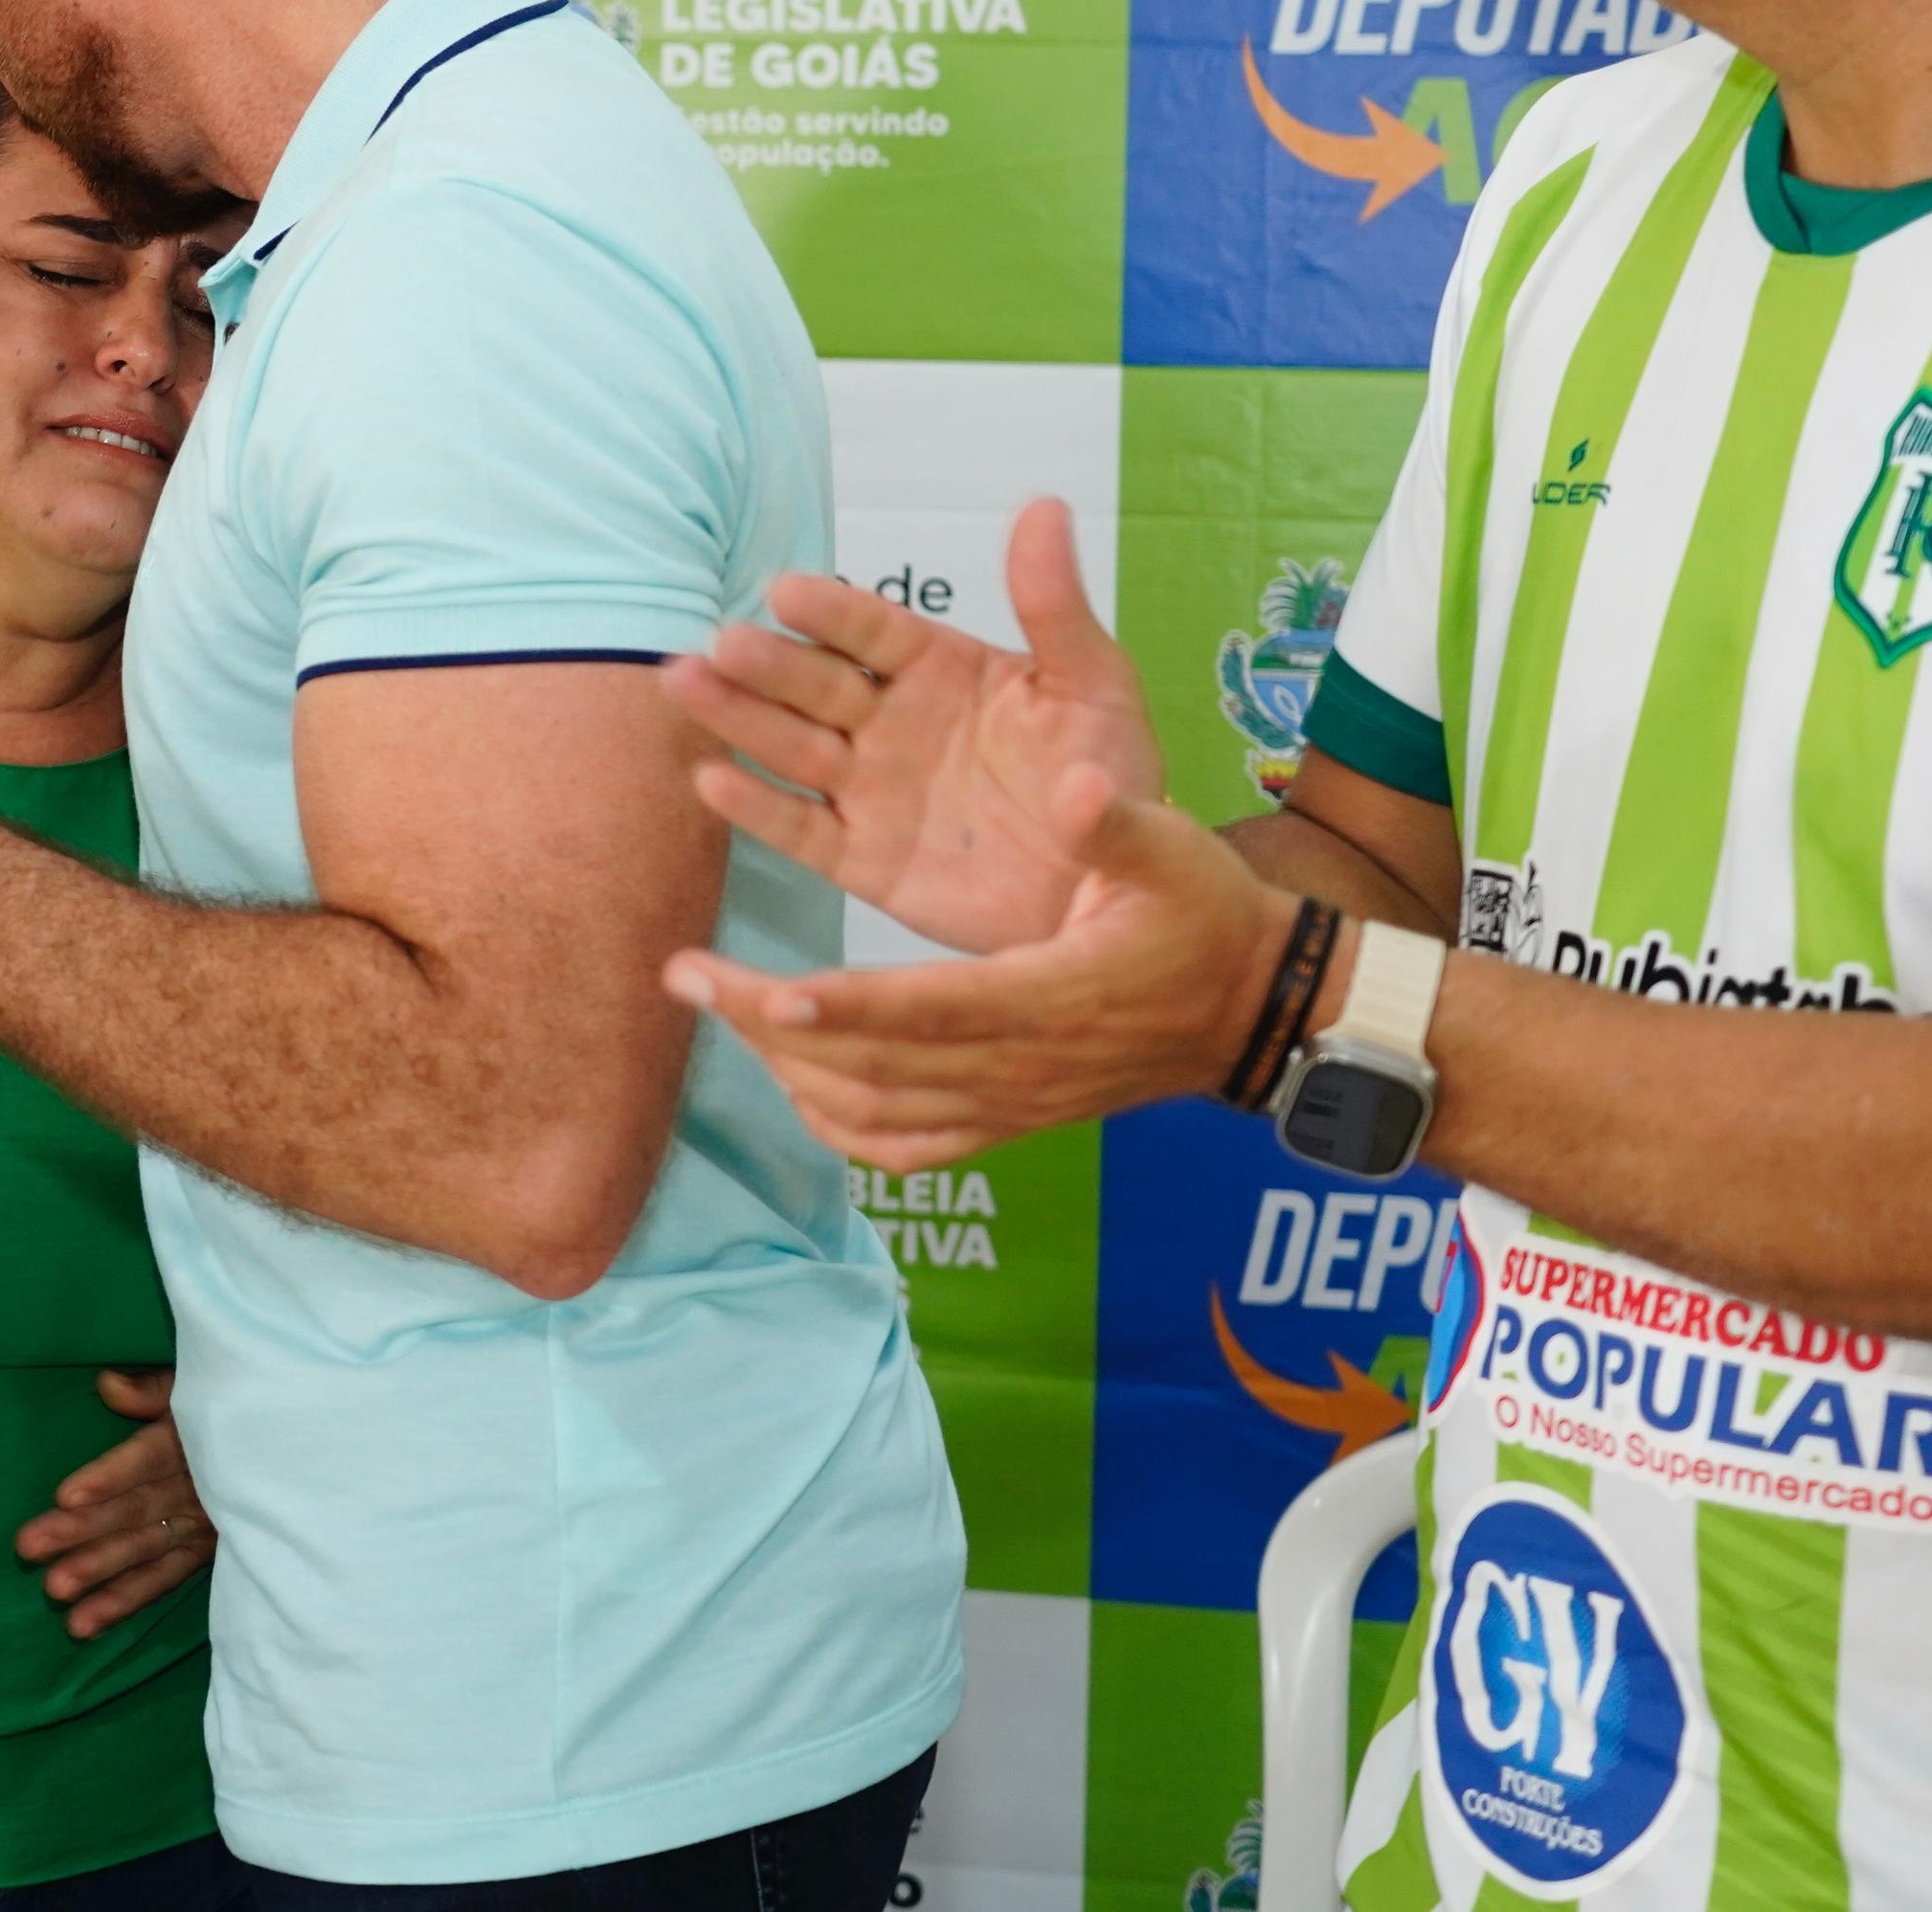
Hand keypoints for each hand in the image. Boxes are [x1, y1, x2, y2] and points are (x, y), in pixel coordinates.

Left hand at [15, 1369, 215, 1637]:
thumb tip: (107, 1385)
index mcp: (196, 1439)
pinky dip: (126, 1601)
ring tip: (54, 1593)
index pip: (147, 1460)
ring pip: (147, 1552)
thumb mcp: (202, 1383)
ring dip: (100, 1575)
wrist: (299, 1439)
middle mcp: (202, 1487)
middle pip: (136, 1509)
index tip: (66, 1496)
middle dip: (83, 1530)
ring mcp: (206, 1524)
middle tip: (29, 1546)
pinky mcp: (207, 1551)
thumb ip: (155, 1389)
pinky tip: (84, 1624)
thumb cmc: (238, 1400)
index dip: (109, 1477)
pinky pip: (164, 1579)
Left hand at [664, 763, 1295, 1170]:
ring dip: (785, 1065)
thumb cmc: (1203, 919)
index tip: (771, 988)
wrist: (1248, 1013)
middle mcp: (1019, 1069)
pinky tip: (786, 1072)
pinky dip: (833, 1120)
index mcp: (1052, 997)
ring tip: (713, 1002)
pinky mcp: (1004, 1124)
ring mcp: (1008, 1108)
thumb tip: (1070, 785)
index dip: (851, 1008)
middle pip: (876, 1067)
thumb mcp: (1175, 854)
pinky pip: (902, 1147)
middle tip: (683, 973)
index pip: (934, 1012)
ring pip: (875, 1112)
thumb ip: (1114, 823)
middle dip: (770, 1024)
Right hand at [667, 497, 1164, 954]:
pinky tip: (711, 780)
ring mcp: (870, 790)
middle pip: (816, 684)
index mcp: (941, 671)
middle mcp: (891, 722)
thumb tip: (1042, 506)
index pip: (873, 632)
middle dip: (767, 664)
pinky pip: (802, 831)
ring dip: (736, 717)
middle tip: (723, 643)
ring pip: (791, 747)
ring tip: (685, 685)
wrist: (1112, 889)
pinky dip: (756, 809)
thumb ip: (1054, 606)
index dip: (832, 612)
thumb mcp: (1094, 687)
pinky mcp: (862, 859)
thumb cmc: (1109, 778)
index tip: (788, 590)